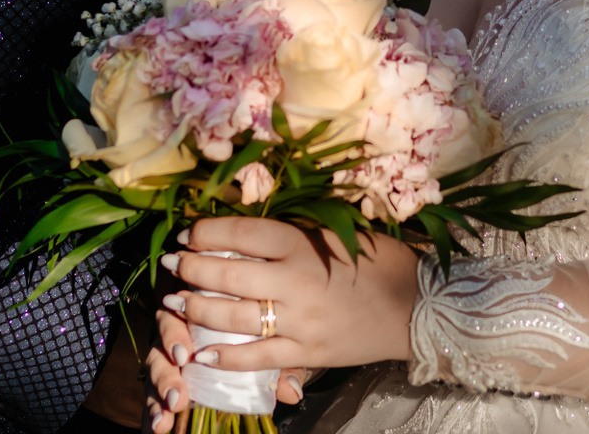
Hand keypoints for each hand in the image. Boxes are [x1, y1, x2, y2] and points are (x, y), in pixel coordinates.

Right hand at [144, 311, 305, 433]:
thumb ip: (278, 368)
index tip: (184, 355)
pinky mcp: (161, 384)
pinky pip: (152, 398)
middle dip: (165, 376)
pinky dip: (152, 413)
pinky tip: (157, 428)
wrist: (243, 355)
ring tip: (163, 421)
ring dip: (157, 399)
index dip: (174, 337)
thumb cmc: (254, 341)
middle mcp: (174, 338)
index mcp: (195, 319)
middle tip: (177, 397)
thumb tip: (292, 392)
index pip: (177, 320)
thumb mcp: (269, 350)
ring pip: (153, 376)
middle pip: (159, 352)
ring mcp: (166, 362)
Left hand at [154, 216, 418, 373]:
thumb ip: (294, 236)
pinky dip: (225, 357)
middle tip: (171, 264)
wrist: (418, 306)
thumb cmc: (379, 262)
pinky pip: (257, 356)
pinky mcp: (307, 353)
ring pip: (234, 316)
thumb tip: (247, 233)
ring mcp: (300, 321)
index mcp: (305, 244)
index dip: (207, 232)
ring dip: (198, 309)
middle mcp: (297, 281)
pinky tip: (200, 354)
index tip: (188, 233)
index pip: (242, 233)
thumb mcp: (337, 234)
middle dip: (192, 268)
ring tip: (175, 302)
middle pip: (229, 274)